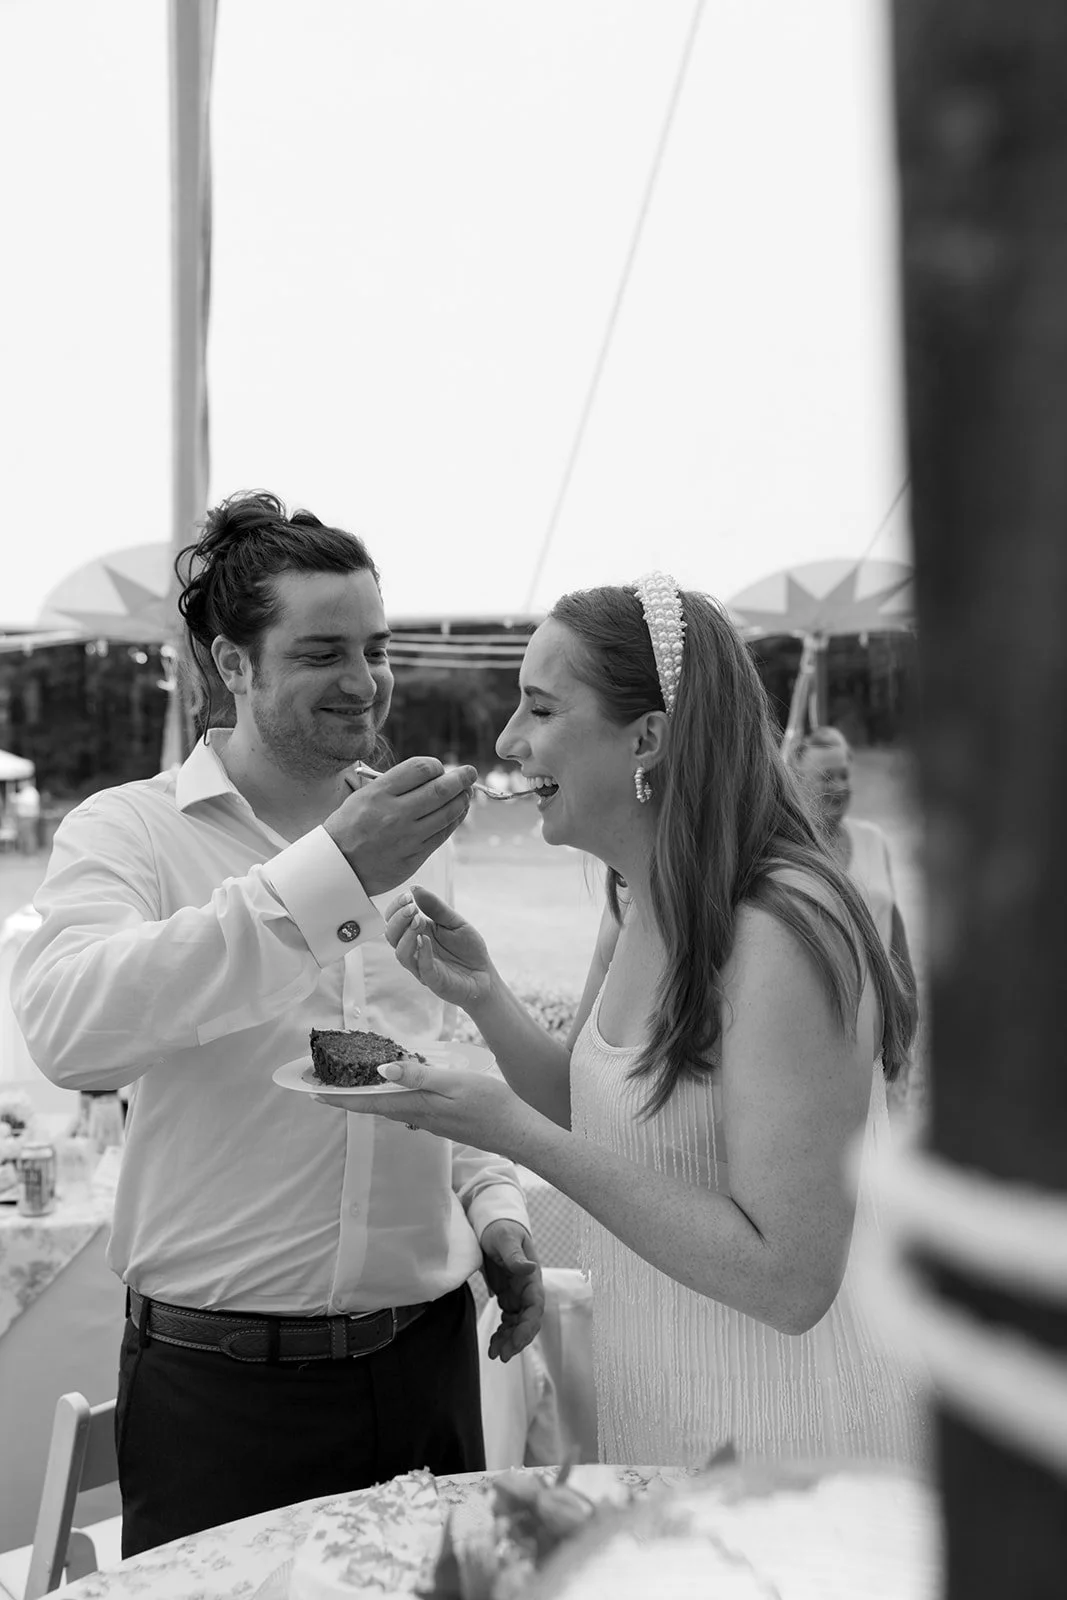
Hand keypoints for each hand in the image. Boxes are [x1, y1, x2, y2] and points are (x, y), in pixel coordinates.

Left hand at [312, 1054, 534, 1162]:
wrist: (518, 1133)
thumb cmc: (492, 1104)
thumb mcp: (456, 1083)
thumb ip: (420, 1077)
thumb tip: (382, 1072)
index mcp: (417, 1106)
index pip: (369, 1102)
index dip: (339, 1097)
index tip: (311, 1092)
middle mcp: (418, 1117)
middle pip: (373, 1106)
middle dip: (346, 1096)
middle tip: (321, 1085)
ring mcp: (430, 1121)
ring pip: (388, 1108)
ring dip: (365, 1098)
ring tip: (347, 1085)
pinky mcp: (441, 1121)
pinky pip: (405, 1108)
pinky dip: (388, 1098)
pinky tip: (391, 1090)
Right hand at [323, 759, 475, 896]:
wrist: (336, 867)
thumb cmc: (349, 827)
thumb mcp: (362, 796)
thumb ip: (394, 785)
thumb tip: (431, 776)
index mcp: (379, 793)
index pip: (421, 769)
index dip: (436, 766)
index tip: (439, 768)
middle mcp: (395, 813)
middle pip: (440, 789)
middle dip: (461, 778)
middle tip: (470, 773)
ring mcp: (407, 836)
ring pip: (447, 812)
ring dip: (462, 800)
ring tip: (467, 793)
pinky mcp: (415, 856)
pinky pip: (443, 834)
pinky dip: (455, 820)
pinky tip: (459, 812)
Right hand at [384, 886, 492, 1010]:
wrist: (485, 976)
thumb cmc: (469, 949)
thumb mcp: (455, 922)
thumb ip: (436, 908)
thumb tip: (414, 888)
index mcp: (418, 933)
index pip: (393, 921)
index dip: (395, 908)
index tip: (406, 896)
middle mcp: (415, 950)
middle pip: (391, 936)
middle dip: (398, 920)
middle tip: (412, 908)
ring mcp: (422, 966)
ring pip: (401, 954)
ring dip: (406, 936)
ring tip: (418, 921)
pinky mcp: (434, 981)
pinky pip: (422, 968)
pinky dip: (422, 953)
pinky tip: (426, 940)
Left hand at [479, 1219, 543, 1361]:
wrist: (492, 1226)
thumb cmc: (501, 1229)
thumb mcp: (505, 1239)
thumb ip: (515, 1256)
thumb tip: (529, 1268)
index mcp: (531, 1278)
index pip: (535, 1307)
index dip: (527, 1326)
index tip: (516, 1341)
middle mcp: (528, 1290)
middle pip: (528, 1321)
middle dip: (517, 1340)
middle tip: (501, 1355)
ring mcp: (518, 1296)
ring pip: (517, 1326)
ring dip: (508, 1341)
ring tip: (494, 1354)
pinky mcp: (508, 1298)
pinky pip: (508, 1322)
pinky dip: (502, 1334)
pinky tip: (493, 1345)